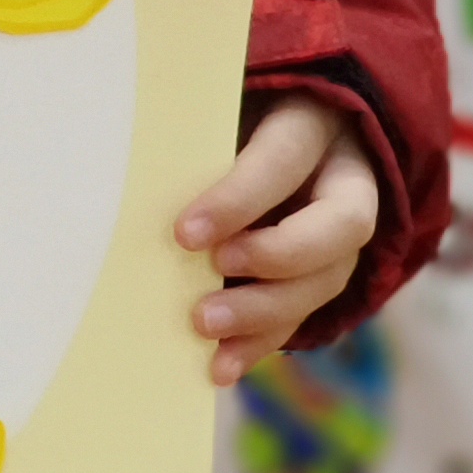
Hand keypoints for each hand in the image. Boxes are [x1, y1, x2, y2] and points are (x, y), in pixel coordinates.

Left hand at [174, 95, 379, 386]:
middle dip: (275, 257)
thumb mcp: (218, 107)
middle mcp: (344, 180)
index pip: (286, 158)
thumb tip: (128, 162)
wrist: (273, 128)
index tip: (184, 233)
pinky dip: (259, 344)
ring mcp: (342, 235)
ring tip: (206, 326)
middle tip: (213, 271)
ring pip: (326, 280)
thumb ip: (193, 132)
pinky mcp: (323, 276)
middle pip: (339, 227)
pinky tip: (219, 365)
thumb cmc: (226, 114)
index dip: (241, 198)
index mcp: (313, 122)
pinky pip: (303, 316)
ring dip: (265, 312)